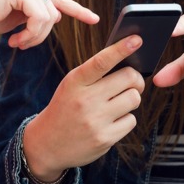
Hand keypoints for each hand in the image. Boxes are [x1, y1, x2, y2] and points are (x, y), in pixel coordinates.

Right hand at [0, 0, 98, 48]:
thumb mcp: (16, 18)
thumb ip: (35, 15)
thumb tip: (55, 17)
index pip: (59, 0)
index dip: (77, 10)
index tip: (94, 19)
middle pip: (54, 14)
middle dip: (40, 35)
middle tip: (21, 44)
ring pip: (48, 18)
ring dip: (34, 37)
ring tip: (17, 43)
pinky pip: (39, 18)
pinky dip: (30, 34)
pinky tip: (14, 40)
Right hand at [21, 36, 143, 181]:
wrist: (46, 144)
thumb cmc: (65, 108)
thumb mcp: (71, 86)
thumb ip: (95, 75)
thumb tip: (130, 65)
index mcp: (74, 81)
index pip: (101, 61)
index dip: (121, 49)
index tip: (137, 39)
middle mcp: (85, 100)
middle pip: (128, 78)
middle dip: (135, 79)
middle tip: (132, 82)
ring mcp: (95, 120)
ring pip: (134, 99)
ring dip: (131, 99)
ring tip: (117, 103)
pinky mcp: (105, 139)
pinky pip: (131, 121)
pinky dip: (126, 119)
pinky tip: (112, 121)